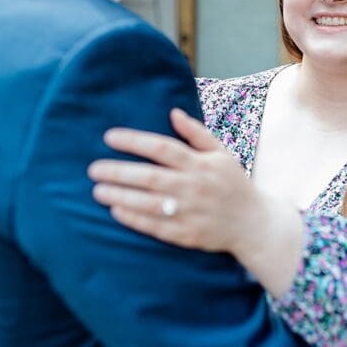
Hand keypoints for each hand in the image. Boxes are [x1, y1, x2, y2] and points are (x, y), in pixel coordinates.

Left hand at [88, 109, 303, 295]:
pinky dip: (135, 219)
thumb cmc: (233, 183)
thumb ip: (196, 133)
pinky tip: (117, 211)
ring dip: (121, 197)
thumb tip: (173, 112)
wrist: (253, 223)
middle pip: (150, 177)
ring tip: (98, 191)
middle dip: (119, 172)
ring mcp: (190, 212)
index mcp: (200, 164)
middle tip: (93, 169)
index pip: (161, 148)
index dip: (134, 141)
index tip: (109, 137)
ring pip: (149, 203)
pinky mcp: (187, 234)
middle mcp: (193, 187)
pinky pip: (156, 227)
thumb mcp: (221, 153)